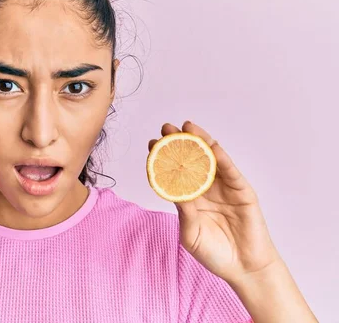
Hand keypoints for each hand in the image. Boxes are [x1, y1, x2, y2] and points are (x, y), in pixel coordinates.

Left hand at [148, 121, 280, 284]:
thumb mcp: (191, 234)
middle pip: (191, 160)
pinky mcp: (242, 191)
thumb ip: (185, 212)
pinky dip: (222, 157)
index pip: (174, 172)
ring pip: (211, 159)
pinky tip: (211, 145)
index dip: (163, 158)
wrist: (243, 269)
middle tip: (166, 128)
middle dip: (179, 142)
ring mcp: (224, 188)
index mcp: (190, 198)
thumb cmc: (214, 254)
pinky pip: (231, 171)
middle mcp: (206, 188)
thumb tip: (174, 190)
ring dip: (200, 141)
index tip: (151, 143)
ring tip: (187, 126)